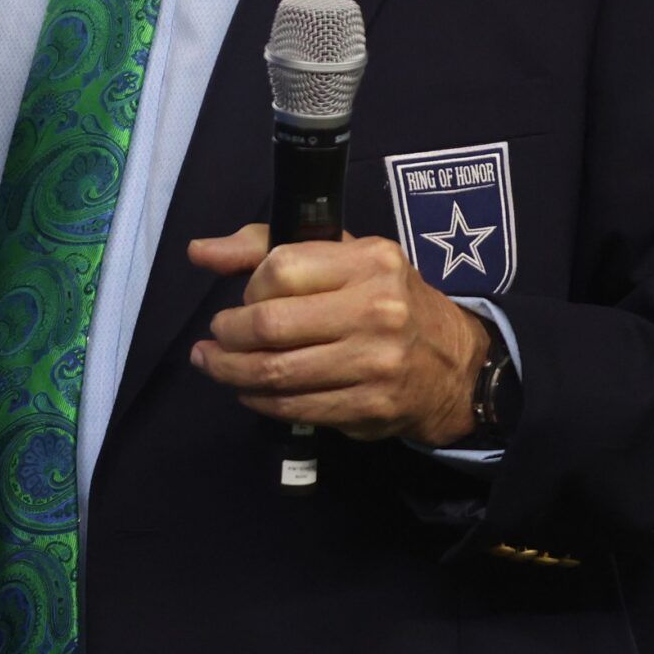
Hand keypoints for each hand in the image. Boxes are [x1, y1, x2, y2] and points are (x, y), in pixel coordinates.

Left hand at [186, 224, 489, 445]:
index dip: (249, 288)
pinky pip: (295, 407)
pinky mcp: (371, 406)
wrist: (454, 364)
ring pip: (276, 371)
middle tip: (213, 340)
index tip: (243, 300)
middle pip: (271, 324)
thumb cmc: (385, 301)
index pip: (281, 267)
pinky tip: (249, 392)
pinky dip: (259, 401)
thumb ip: (266, 247)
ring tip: (214, 365)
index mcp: (368, 260)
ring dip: (231, 371)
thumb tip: (199, 252)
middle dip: (227, 335)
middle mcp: (377, 308)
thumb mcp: (342, 257)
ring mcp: (376, 362)